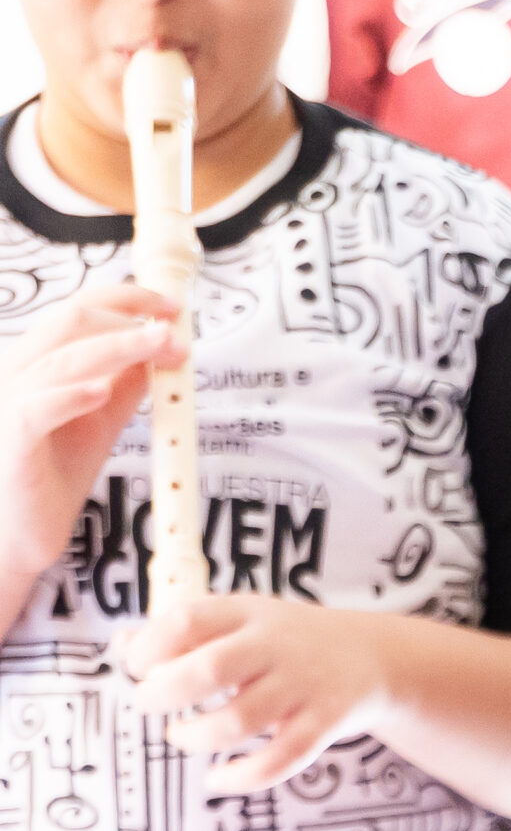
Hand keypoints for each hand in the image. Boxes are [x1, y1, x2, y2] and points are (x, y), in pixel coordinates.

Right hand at [0, 283, 185, 592]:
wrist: (21, 531)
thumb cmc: (56, 474)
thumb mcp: (102, 421)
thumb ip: (126, 386)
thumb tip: (162, 350)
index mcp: (43, 359)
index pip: (81, 309)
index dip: (127, 299)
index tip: (173, 308)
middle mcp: (22, 370)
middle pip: (72, 321)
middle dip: (129, 320)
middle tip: (173, 330)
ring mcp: (11, 401)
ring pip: (61, 359)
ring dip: (116, 348)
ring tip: (157, 346)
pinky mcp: (11, 439)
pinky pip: (36, 408)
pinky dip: (70, 395)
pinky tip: (102, 390)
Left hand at [126, 596, 388, 788]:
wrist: (370, 659)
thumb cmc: (286, 643)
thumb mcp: (239, 621)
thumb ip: (183, 634)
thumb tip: (122, 646)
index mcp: (248, 613)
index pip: (188, 620)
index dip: (151, 646)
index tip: (136, 667)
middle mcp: (276, 647)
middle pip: (211, 669)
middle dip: (164, 694)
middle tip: (148, 705)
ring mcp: (302, 688)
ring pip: (239, 721)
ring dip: (195, 737)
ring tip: (179, 736)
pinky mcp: (322, 727)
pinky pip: (278, 761)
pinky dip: (241, 777)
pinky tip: (216, 779)